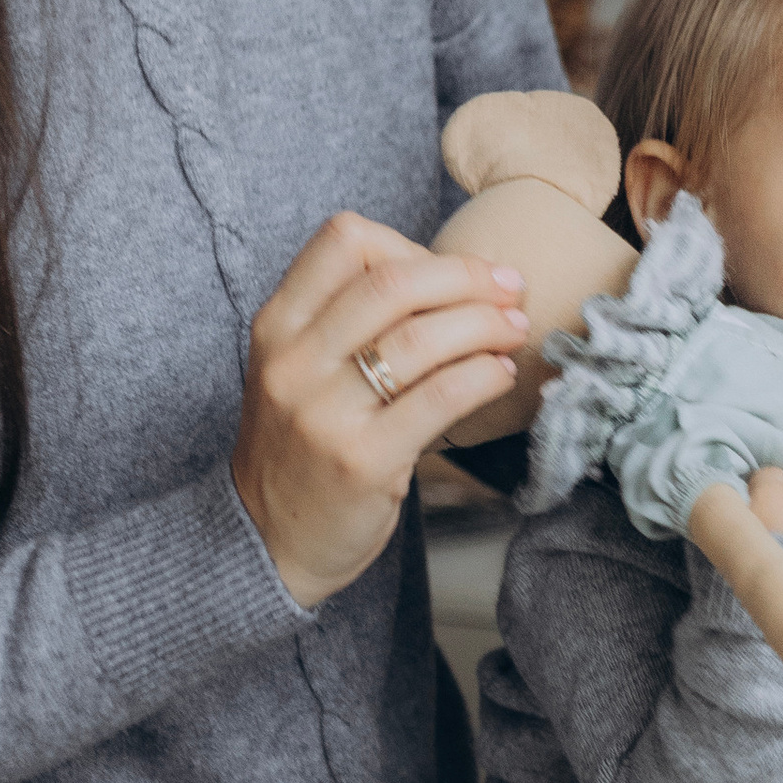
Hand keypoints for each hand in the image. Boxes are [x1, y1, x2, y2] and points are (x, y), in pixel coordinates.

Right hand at [232, 213, 529, 609]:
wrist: (268, 541)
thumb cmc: (303, 448)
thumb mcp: (300, 370)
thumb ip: (349, 322)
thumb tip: (451, 276)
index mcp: (277, 326)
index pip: (344, 241)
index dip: (411, 243)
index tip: (454, 270)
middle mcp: (293, 362)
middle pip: (393, 282)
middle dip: (466, 277)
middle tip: (510, 288)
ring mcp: (324, 412)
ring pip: (421, 338)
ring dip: (485, 324)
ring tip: (514, 329)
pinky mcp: (362, 460)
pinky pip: (440, 397)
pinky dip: (484, 375)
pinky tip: (501, 374)